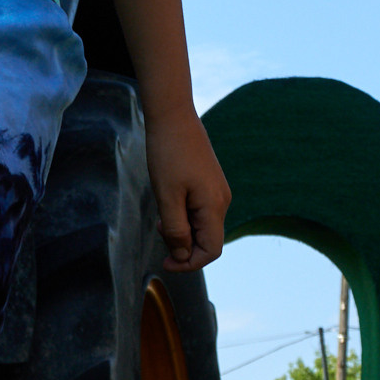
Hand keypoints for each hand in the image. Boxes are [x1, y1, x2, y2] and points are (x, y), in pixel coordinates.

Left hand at [146, 106, 230, 271]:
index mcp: (214, 206)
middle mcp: (221, 200)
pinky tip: (167, 203)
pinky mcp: (209, 182)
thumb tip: (182, 256)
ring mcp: (217, 190)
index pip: (211, 251)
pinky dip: (183, 216)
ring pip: (202, 225)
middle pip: (207, 240)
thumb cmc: (168, 154)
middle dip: (183, 245)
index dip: (189, 264)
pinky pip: (200, 210)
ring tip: (160, 216)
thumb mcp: (167, 197)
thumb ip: (176, 230)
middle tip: (158, 231)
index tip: (165, 262)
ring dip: (181, 230)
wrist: (172, 116)